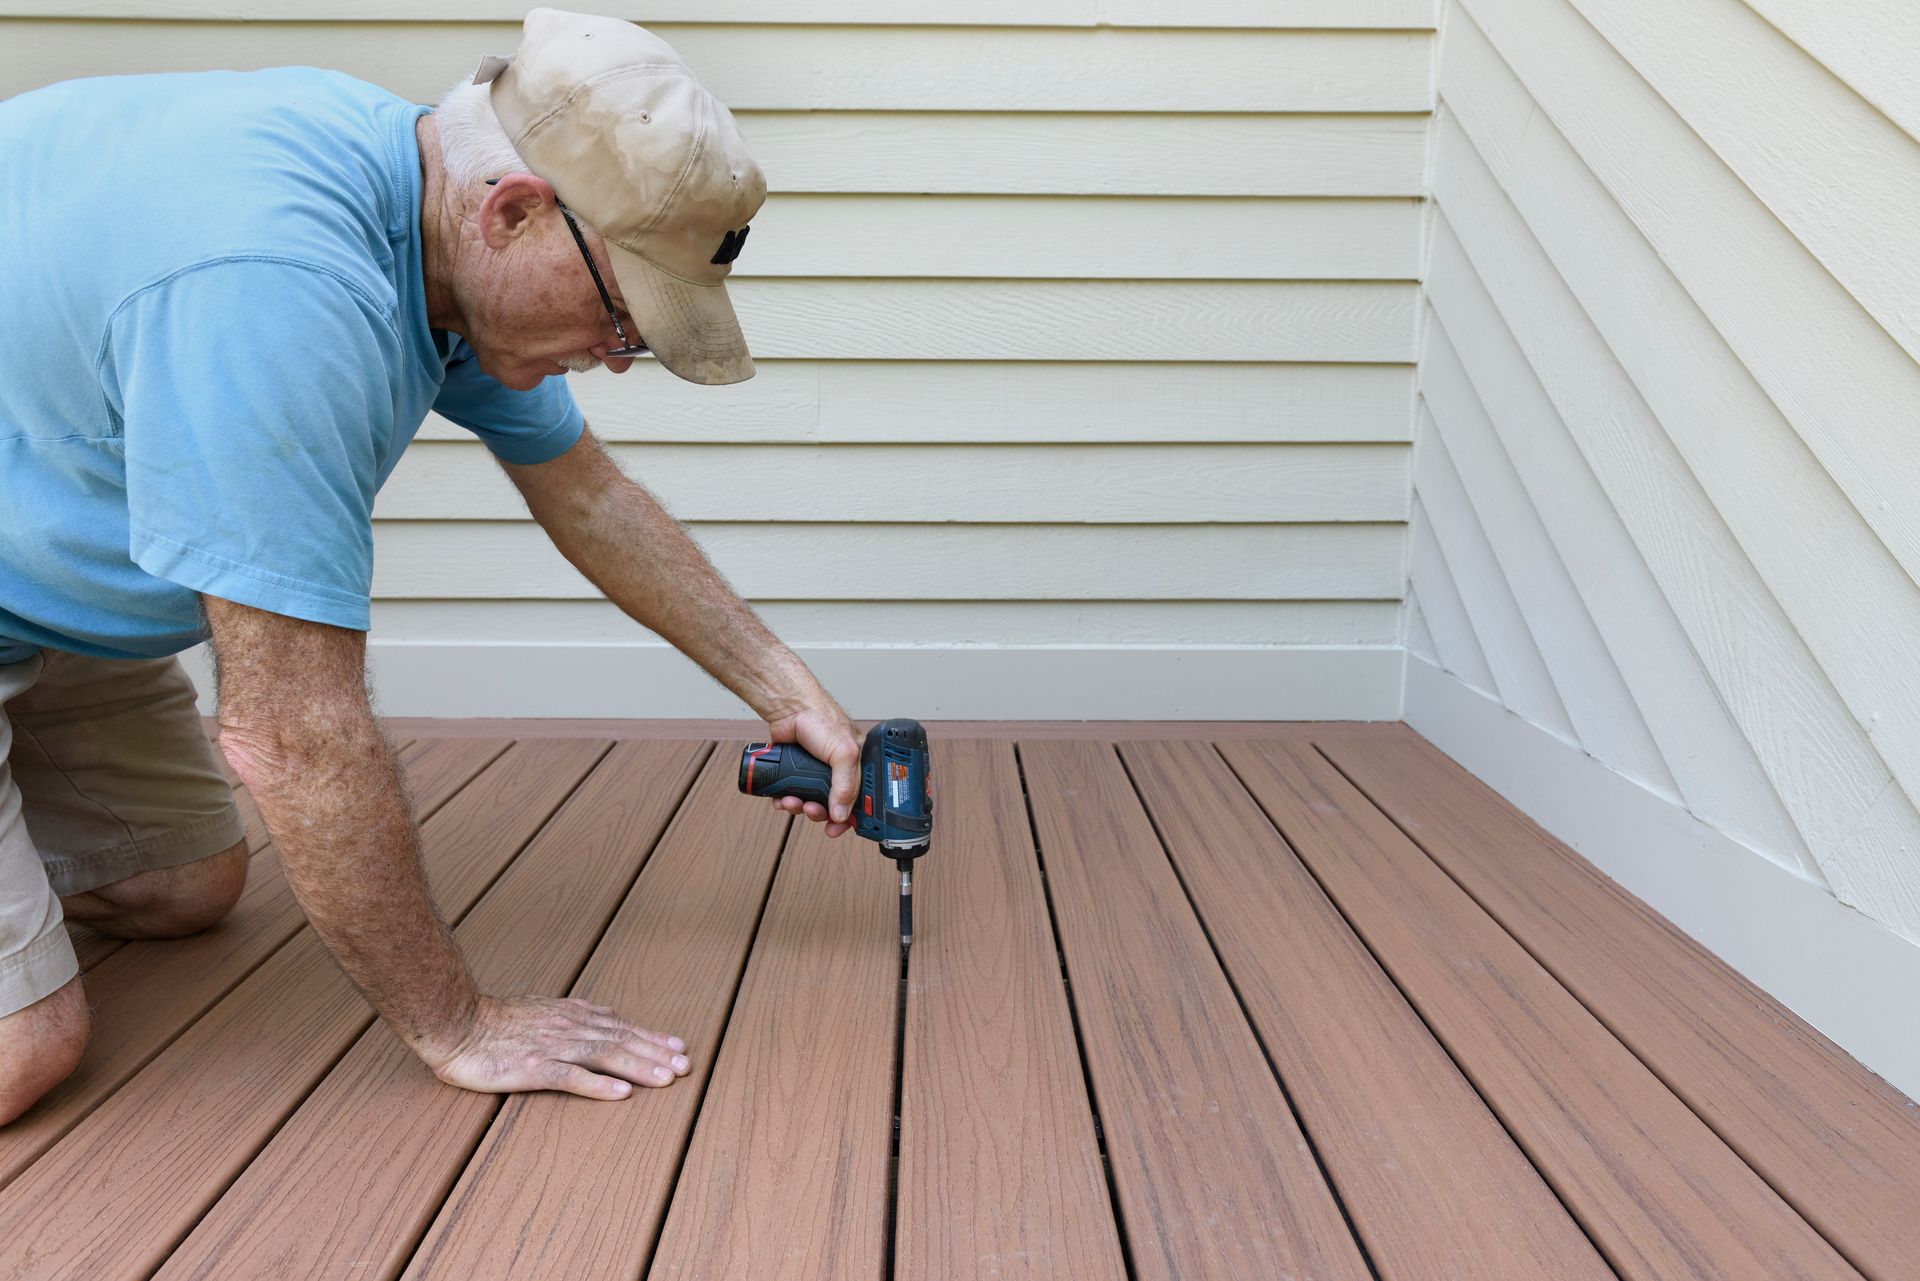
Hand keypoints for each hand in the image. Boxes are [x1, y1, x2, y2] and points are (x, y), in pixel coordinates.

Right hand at [423, 994, 689, 1098]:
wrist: (454, 1022)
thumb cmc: (492, 1021)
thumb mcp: (541, 1010)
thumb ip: (573, 1015)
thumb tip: (605, 1015)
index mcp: (570, 1016)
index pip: (619, 1026)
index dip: (650, 1037)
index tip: (678, 1048)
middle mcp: (567, 1028)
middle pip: (620, 1040)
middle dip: (656, 1053)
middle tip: (685, 1066)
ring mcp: (551, 1047)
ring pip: (604, 1056)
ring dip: (638, 1067)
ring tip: (665, 1079)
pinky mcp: (532, 1067)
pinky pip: (570, 1076)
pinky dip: (597, 1085)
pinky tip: (620, 1093)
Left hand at [765, 695, 860, 837]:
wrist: (789, 709)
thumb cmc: (822, 720)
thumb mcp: (844, 754)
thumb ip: (846, 786)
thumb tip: (843, 815)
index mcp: (857, 765)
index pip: (861, 799)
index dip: (852, 817)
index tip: (840, 828)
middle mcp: (838, 770)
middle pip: (834, 806)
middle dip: (821, 813)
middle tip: (814, 811)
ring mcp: (816, 772)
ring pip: (811, 802)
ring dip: (801, 808)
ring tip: (794, 803)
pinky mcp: (795, 772)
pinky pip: (793, 795)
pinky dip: (787, 801)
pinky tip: (783, 798)